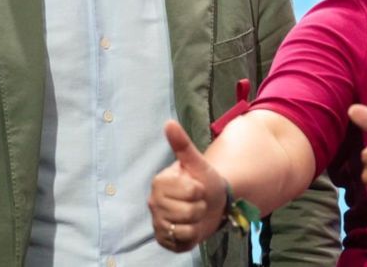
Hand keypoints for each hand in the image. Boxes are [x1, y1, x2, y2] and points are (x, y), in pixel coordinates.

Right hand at [148, 121, 227, 252]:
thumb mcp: (197, 163)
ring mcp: (158, 221)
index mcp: (160, 182)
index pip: (190, 191)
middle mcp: (154, 202)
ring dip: (196, 223)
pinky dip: (191, 238)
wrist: (212, 203)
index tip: (197, 186)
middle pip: (188, 212)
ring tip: (194, 215)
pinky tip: (190, 228)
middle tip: (197, 202)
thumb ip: (182, 144)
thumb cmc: (203, 180)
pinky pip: (182, 243)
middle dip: (200, 208)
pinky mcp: (163, 239)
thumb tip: (169, 123)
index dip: (200, 191)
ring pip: (185, 229)